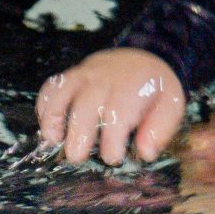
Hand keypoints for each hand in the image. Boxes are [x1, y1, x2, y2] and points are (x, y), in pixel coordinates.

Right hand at [37, 49, 186, 164]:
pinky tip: (46, 125)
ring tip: (52, 141)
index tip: (112, 157)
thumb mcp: (171, 105)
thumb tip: (145, 153)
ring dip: (53, 118)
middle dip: (78, 133)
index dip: (111, 140)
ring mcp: (84, 75)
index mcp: (131, 88)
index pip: (117, 114)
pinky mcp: (71, 75)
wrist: (144, 55)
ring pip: (61, 93)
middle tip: (76, 157)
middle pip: (85, 105)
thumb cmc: (154, 88)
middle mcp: (104, 79)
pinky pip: (51, 86)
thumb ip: (160, 129)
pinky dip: (44, 105)